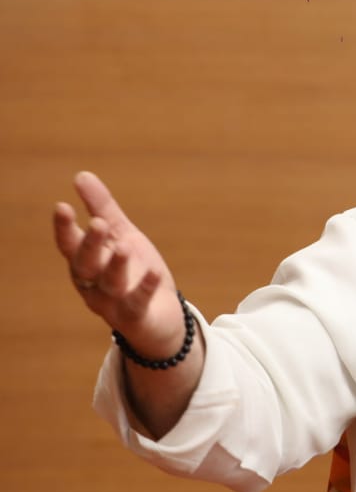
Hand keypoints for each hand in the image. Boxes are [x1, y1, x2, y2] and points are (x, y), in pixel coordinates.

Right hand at [53, 171, 184, 358]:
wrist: (158, 316)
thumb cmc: (133, 271)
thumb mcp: (120, 235)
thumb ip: (102, 208)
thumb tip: (80, 175)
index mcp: (87, 262)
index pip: (70, 244)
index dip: (64, 228)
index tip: (62, 206)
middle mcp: (94, 283)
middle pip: (85, 264)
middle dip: (90, 244)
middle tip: (99, 223)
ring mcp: (113, 302)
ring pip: (110, 284)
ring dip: (116, 266)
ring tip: (125, 246)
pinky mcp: (136, 315)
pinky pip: (138, 303)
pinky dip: (146, 287)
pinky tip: (155, 272)